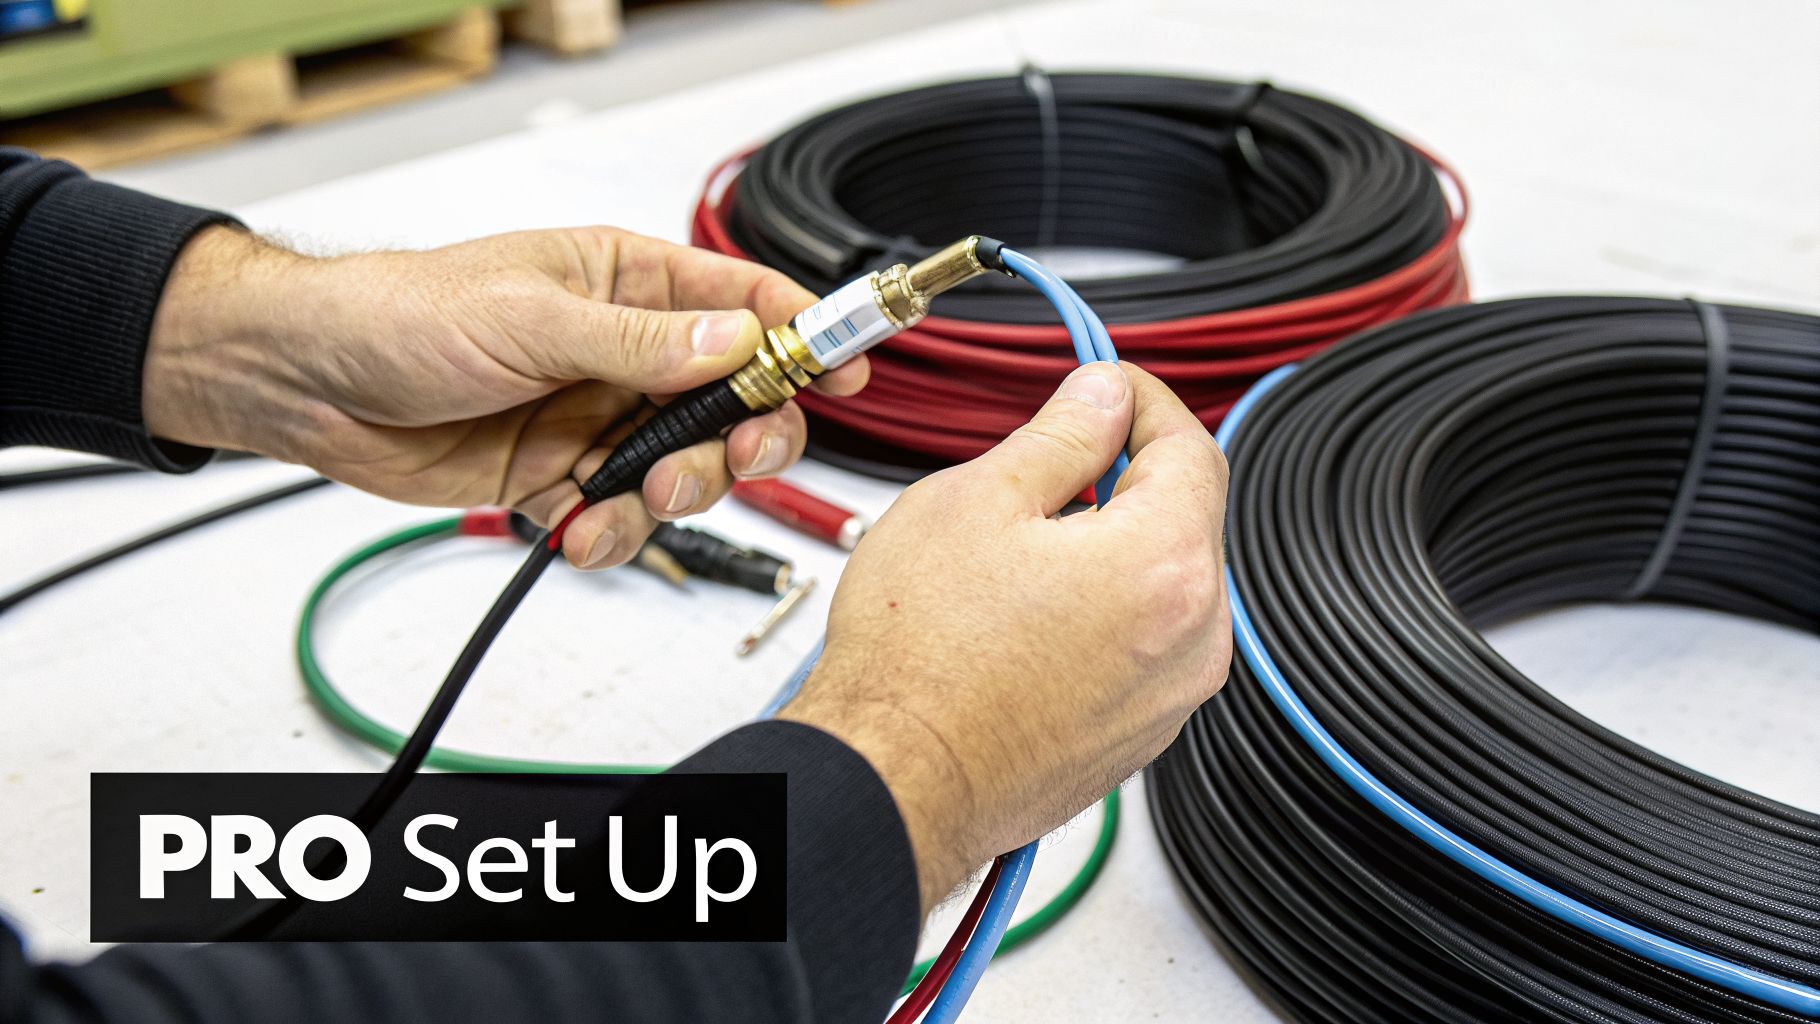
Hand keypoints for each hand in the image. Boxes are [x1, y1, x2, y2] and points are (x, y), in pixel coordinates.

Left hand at [144, 225, 867, 567]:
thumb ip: (642, 342)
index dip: (809, 333)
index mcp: (628, 284)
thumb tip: (737, 341)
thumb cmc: (403, 315)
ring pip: (688, 470)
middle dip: (746, 438)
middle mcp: (628, 353)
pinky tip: (576, 527)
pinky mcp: (565, 477)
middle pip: (738, 400)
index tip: (852, 369)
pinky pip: (622, 517)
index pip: (747, 299)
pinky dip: (610, 534)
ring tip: (626, 495)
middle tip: (736, 457)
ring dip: (672, 495)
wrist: (312, 387)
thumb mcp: (530, 319)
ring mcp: (600, 418)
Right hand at [780, 362, 1230, 910]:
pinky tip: (1027, 618)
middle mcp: (1193, 640)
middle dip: (1124, 480)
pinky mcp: (1139, 738)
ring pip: (1163, 586)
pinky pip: (1143, 648)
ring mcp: (1170, 699)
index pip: (1191, 448)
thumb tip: (1101, 398)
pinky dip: (1104, 616)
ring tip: (1021, 556)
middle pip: (1185, 520)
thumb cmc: (920, 658)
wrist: (894, 780)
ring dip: (1112, 551)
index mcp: (1166, 565)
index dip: (1144, 401)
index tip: (1105, 387)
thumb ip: (1061, 436)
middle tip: (1047, 469)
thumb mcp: (979, 500)